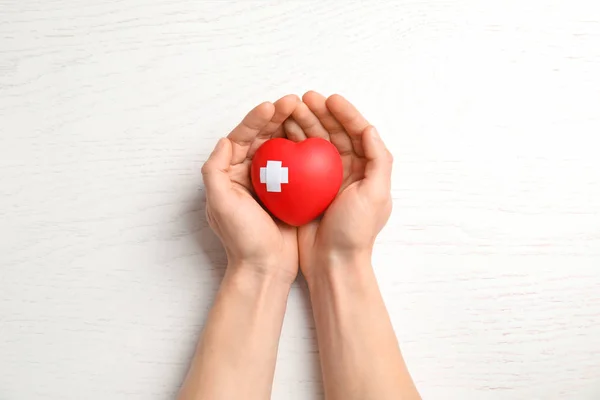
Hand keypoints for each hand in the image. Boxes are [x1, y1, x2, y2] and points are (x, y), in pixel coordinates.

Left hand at [202, 95, 299, 283]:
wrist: (265, 268)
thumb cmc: (242, 239)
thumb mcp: (221, 204)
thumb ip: (215, 171)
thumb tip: (225, 140)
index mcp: (229, 173)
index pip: (241, 138)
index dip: (255, 119)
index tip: (272, 107)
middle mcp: (248, 173)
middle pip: (262, 136)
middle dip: (277, 116)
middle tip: (295, 101)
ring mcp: (270, 181)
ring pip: (281, 146)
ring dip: (293, 127)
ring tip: (308, 112)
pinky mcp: (289, 191)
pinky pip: (298, 164)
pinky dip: (306, 149)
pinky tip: (318, 138)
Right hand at [283, 92, 392, 281]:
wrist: (332, 262)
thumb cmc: (355, 232)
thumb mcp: (376, 195)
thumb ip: (378, 160)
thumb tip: (369, 128)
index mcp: (366, 169)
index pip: (357, 133)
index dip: (345, 113)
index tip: (329, 99)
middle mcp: (347, 170)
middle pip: (333, 133)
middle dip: (320, 113)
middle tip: (303, 99)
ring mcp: (324, 179)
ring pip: (313, 143)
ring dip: (303, 124)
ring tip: (288, 109)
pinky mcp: (305, 189)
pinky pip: (297, 160)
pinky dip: (289, 145)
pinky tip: (279, 134)